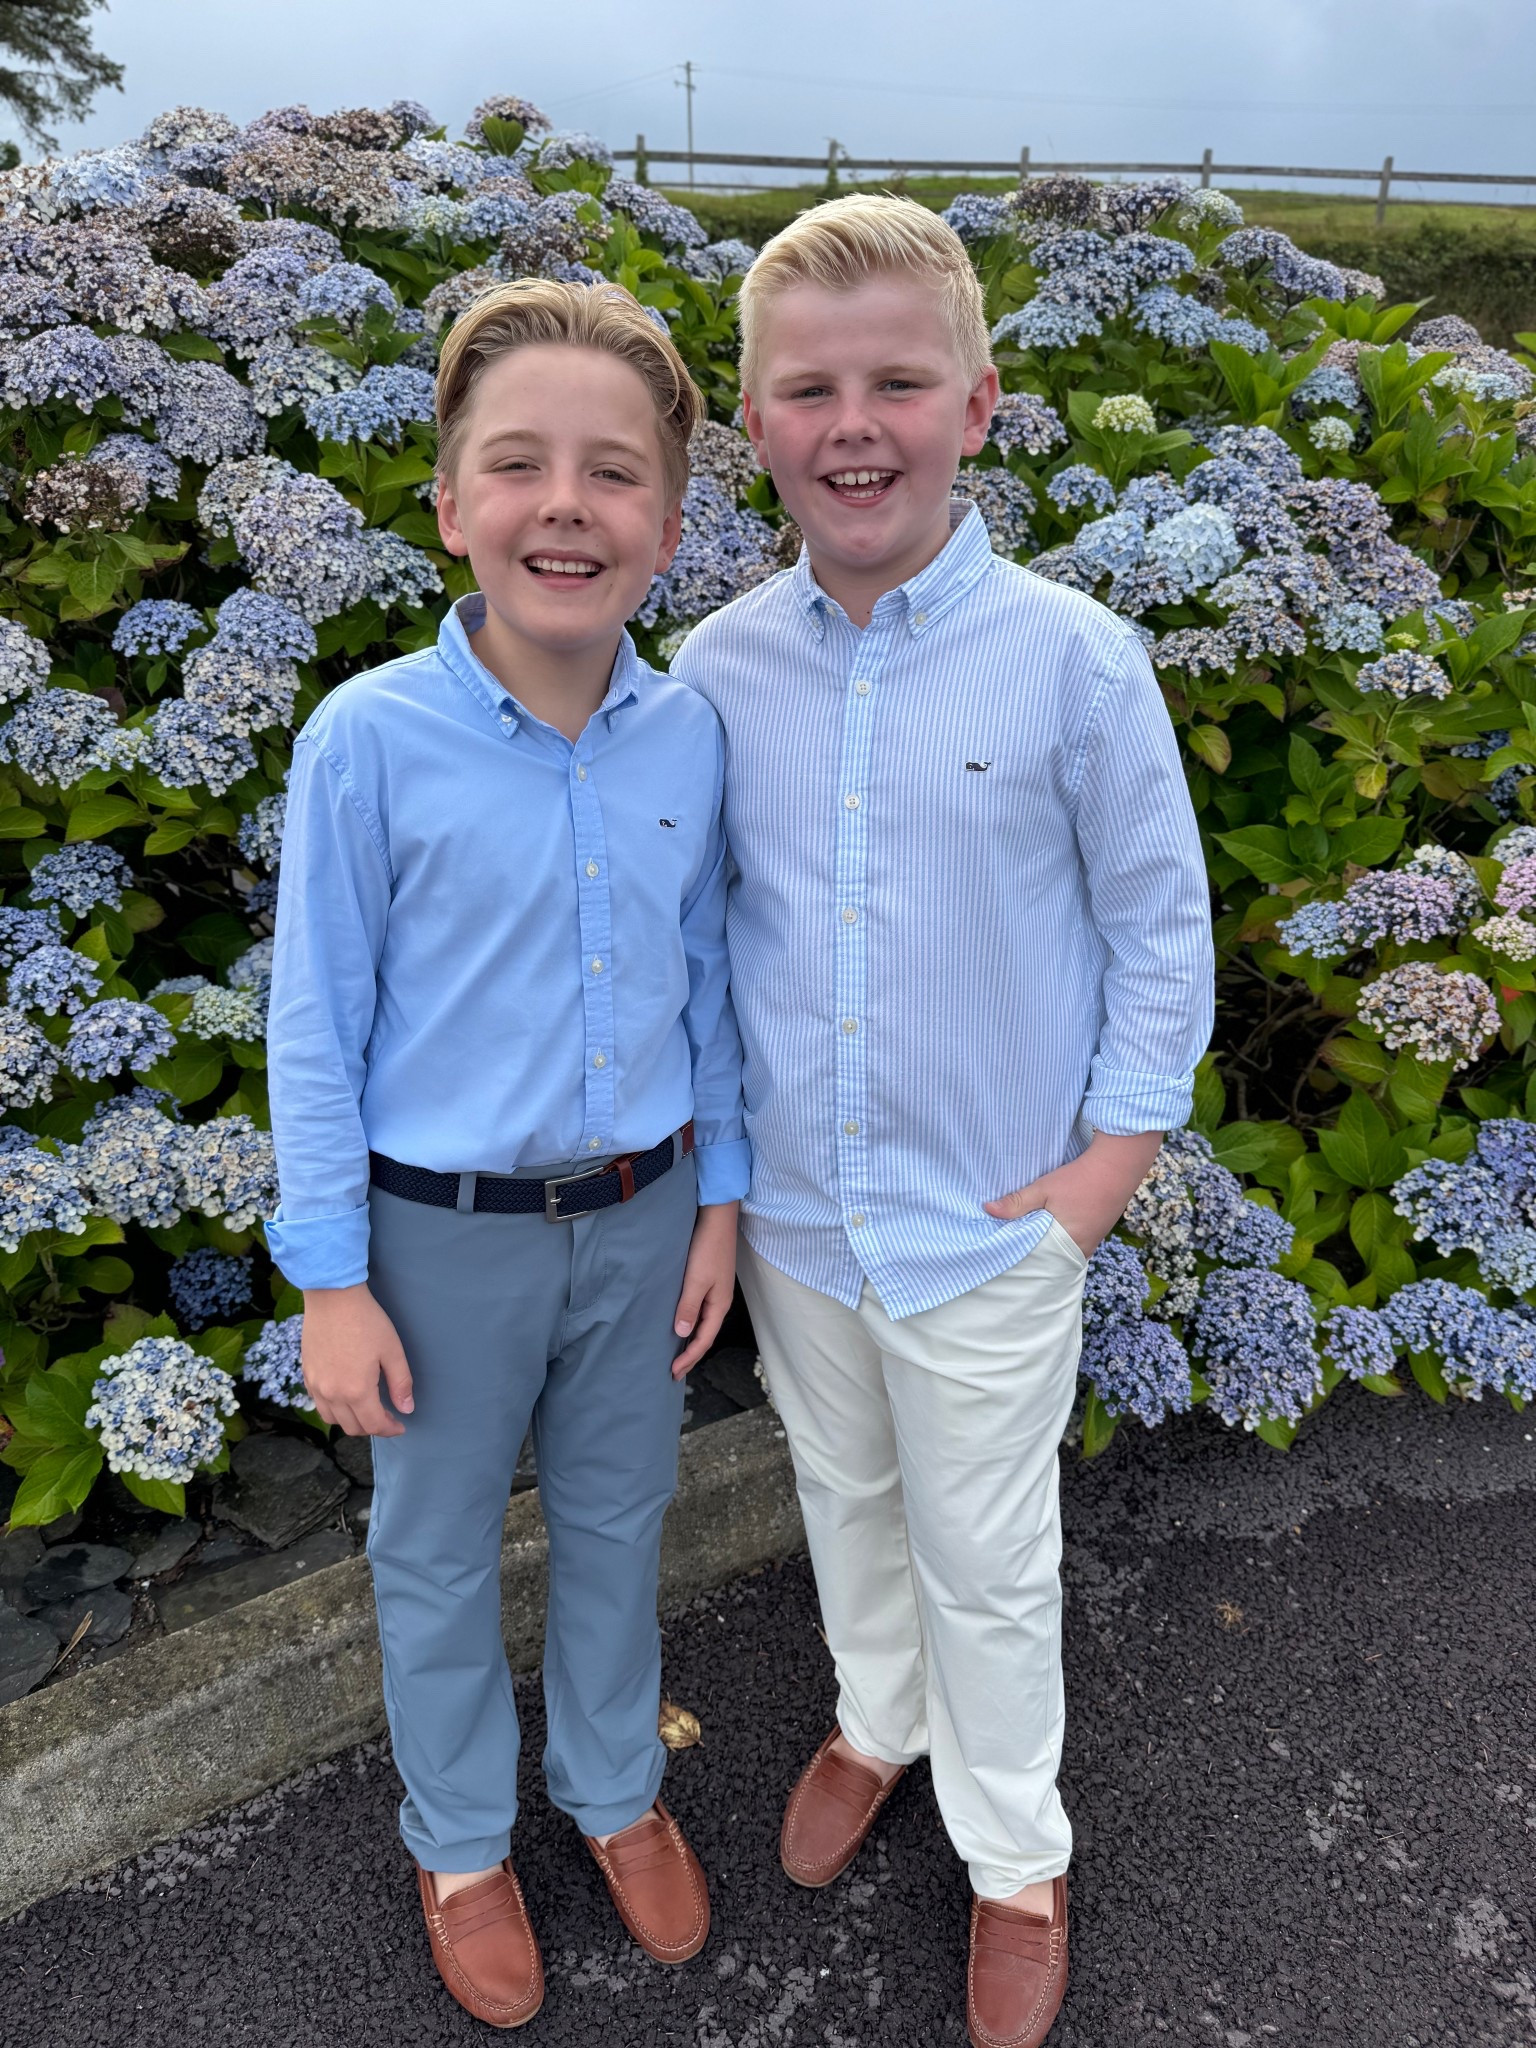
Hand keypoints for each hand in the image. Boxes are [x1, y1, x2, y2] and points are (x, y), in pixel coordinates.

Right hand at [301, 1283, 413, 1436]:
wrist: (332, 1298)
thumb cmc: (366, 1321)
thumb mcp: (392, 1351)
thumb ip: (400, 1384)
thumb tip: (407, 1409)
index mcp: (357, 1390)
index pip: (374, 1425)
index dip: (390, 1429)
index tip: (400, 1425)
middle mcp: (333, 1394)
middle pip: (353, 1427)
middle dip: (373, 1428)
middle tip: (387, 1417)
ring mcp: (316, 1386)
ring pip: (333, 1420)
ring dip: (352, 1421)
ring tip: (367, 1409)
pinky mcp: (307, 1375)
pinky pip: (319, 1405)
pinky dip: (334, 1409)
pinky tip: (346, 1397)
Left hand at [671, 1201, 739, 1377]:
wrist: (716, 1218)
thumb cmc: (707, 1247)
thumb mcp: (696, 1279)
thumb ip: (689, 1307)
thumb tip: (682, 1334)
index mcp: (719, 1305)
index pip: (704, 1340)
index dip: (689, 1358)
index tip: (673, 1372)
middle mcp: (719, 1301)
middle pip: (705, 1335)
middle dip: (691, 1354)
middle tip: (674, 1371)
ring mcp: (715, 1291)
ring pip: (702, 1323)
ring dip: (690, 1340)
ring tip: (676, 1353)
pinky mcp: (708, 1281)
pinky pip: (699, 1310)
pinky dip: (690, 1323)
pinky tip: (680, 1322)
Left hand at [984, 1130, 1163, 1257]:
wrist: (1117, 1166)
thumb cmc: (1080, 1178)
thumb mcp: (1044, 1188)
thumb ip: (1017, 1202)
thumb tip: (987, 1210)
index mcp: (1068, 1245)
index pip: (1038, 1261)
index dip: (1021, 1254)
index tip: (1003, 1249)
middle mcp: (1082, 1249)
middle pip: (1051, 1257)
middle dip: (1033, 1251)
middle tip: (1011, 1243)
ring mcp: (1092, 1242)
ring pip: (1062, 1249)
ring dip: (1047, 1242)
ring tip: (1027, 1234)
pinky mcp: (1097, 1232)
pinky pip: (1073, 1242)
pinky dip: (1060, 1237)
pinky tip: (1049, 1226)